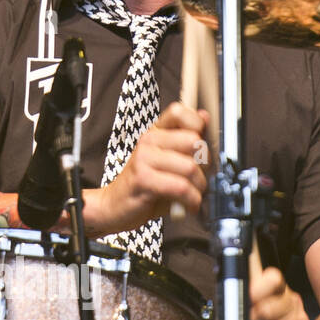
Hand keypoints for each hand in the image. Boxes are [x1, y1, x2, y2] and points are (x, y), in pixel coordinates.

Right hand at [86, 102, 207, 236]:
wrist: (115, 206)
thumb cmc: (145, 186)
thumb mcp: (167, 161)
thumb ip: (186, 142)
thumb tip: (205, 117)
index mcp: (154, 133)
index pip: (179, 112)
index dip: (198, 125)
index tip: (201, 145)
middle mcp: (148, 141)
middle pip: (193, 141)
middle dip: (205, 164)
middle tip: (199, 177)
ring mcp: (143, 159)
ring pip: (190, 167)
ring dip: (199, 187)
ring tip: (193, 195)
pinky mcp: (143, 179)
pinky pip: (181, 187)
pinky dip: (191, 200)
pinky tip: (187, 204)